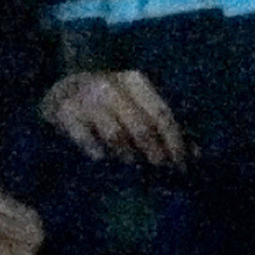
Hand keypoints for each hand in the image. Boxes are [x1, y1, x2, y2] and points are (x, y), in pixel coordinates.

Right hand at [40, 69, 188, 167]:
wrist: (58, 89)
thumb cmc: (105, 103)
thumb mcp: (134, 106)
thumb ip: (163, 127)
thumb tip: (196, 153)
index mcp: (135, 81)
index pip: (162, 113)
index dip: (174, 141)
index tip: (181, 165)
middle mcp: (112, 85)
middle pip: (142, 125)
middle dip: (155, 153)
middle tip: (160, 172)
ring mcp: (86, 97)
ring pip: (116, 133)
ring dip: (127, 155)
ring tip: (132, 168)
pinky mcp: (64, 111)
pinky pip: (85, 137)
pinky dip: (95, 151)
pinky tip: (101, 160)